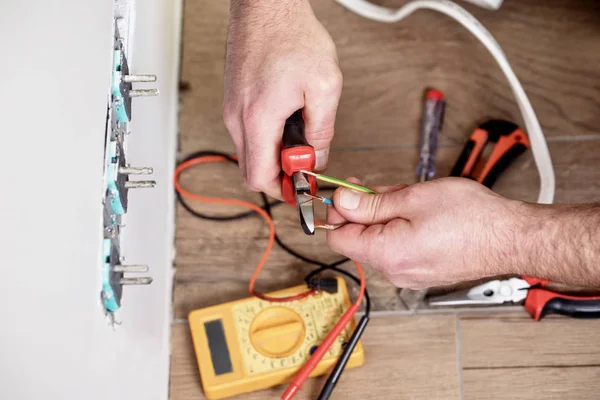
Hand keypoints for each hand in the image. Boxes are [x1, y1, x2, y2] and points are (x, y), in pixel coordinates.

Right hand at [223, 0, 341, 198]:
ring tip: (300, 133)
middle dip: (281, 173)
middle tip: (306, 162)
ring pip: (251, 151)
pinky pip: (248, 132)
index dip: (283, 191)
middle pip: (253, 168)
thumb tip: (316, 158)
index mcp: (257, 119)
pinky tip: (288, 119)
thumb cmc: (291, 36)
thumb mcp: (324, 86)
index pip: (260, 177)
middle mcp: (237, 118)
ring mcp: (232, 108)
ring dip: (276, 152)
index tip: (302, 188)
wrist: (267, 6)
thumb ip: (322, 131)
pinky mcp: (234, 100)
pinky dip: (268, 136)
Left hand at [327, 178, 526, 288]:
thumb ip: (370, 203)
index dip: (337, 212)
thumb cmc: (472, 218)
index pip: (337, 238)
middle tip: (381, 188)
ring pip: (379, 240)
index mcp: (387, 254)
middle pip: (359, 238)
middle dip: (364, 209)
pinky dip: (400, 228)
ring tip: (410, 198)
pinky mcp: (422, 271)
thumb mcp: (413, 198)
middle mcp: (395, 271)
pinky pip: (397, 247)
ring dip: (385, 215)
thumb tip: (342, 201)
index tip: (344, 192)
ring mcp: (409, 274)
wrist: (511, 238)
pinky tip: (419, 213)